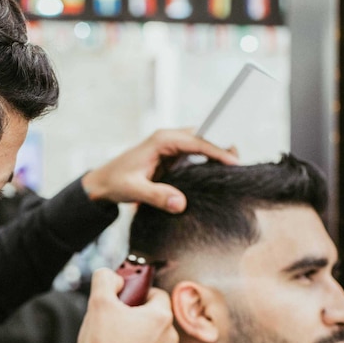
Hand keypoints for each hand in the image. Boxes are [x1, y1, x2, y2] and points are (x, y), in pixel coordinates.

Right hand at [69, 268, 178, 342]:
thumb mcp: (98, 301)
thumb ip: (106, 278)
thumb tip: (113, 277)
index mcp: (161, 317)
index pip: (155, 292)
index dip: (136, 292)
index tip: (122, 299)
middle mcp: (169, 336)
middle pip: (153, 311)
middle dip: (134, 310)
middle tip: (114, 316)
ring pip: (150, 329)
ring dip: (134, 327)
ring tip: (112, 334)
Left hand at [80, 128, 237, 212]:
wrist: (102, 183)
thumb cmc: (116, 182)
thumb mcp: (134, 190)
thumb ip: (157, 196)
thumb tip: (181, 203)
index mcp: (162, 140)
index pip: (197, 142)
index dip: (217, 151)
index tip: (234, 162)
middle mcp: (169, 139)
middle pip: (203, 139)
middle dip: (222, 149)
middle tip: (241, 165)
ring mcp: (171, 147)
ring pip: (201, 147)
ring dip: (216, 156)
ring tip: (235, 170)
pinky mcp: (172, 157)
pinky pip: (195, 157)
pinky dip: (207, 163)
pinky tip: (218, 175)